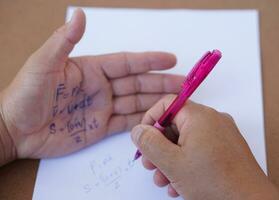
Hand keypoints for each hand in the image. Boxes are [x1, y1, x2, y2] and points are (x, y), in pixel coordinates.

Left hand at [0, 9, 183, 161]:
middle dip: (161, 82)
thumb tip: (80, 15)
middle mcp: (101, 87)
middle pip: (137, 83)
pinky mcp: (100, 128)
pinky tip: (158, 119)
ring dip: (156, 101)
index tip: (171, 59)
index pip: (127, 63)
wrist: (15, 130)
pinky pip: (126, 123)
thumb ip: (64, 42)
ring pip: (135, 102)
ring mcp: (102, 108)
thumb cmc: (25, 95)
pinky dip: (143, 121)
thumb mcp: (43, 65)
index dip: (150, 61)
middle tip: (184, 84)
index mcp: (91, 69)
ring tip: (178, 102)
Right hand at [131, 95, 278, 199]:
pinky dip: (186, 163)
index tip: (143, 139)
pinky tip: (179, 183)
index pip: (167, 104)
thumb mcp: (172, 163)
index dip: (150, 120)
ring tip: (164, 179)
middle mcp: (213, 120)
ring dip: (170, 160)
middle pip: (175, 125)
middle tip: (150, 165)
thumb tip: (138, 130)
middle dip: (158, 147)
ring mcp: (222, 135)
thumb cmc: (215, 182)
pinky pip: (200, 149)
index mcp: (199, 116)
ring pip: (186, 141)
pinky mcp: (226, 149)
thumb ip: (150, 143)